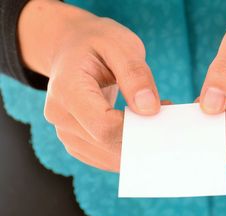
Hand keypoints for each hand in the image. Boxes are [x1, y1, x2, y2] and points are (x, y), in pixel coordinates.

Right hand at [19, 1, 160, 170]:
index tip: (159, 111)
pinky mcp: (75, 141)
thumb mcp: (120, 45)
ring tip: (148, 117)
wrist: (72, 49)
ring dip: (135, 144)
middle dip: (141, 134)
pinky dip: (125, 148)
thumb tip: (149, 109)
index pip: (104, 126)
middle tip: (162, 112)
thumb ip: (135, 75)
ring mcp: (65, 131)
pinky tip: (135, 128)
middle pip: (107, 144)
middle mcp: (60, 115)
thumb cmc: (96, 43)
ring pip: (107, 156)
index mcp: (67, 89)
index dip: (136, 126)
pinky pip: (104, 158)